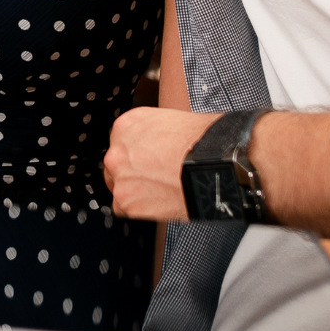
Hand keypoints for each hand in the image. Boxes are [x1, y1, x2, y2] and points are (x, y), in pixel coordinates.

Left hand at [103, 106, 219, 222]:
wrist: (212, 164)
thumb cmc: (202, 141)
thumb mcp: (171, 121)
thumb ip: (154, 132)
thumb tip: (159, 141)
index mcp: (126, 125)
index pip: (121, 142)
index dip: (137, 154)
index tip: (148, 160)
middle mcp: (117, 150)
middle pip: (116, 165)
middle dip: (133, 172)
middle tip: (155, 178)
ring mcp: (120, 176)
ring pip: (120, 187)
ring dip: (136, 191)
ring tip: (161, 191)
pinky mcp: (126, 201)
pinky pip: (124, 209)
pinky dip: (139, 210)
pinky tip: (158, 203)